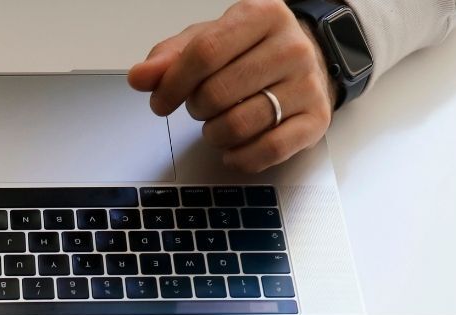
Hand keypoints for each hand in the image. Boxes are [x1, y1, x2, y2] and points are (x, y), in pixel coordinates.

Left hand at [128, 0, 338, 173]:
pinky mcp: (315, 120)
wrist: (311, 59)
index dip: (173, 84)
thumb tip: (140, 78)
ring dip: (214, 135)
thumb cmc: (251, 51)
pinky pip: (267, 151)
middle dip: (196, 109)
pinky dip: (240, 157)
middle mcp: (290, 47)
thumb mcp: (210, 41)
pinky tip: (233, 149)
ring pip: (239, 126)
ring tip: (217, 125)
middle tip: (200, 107)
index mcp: (261, 16)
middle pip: (218, 93)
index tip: (160, 102)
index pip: (205, 53)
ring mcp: (306, 84)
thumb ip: (171, 58)